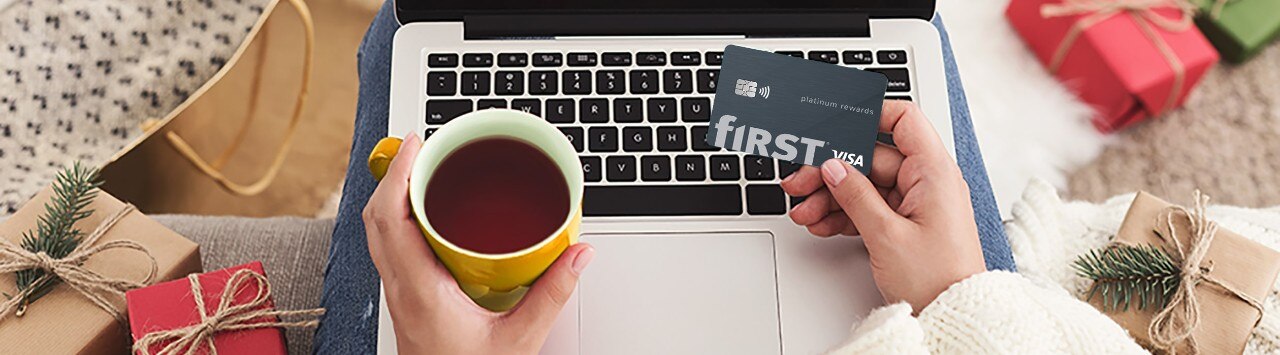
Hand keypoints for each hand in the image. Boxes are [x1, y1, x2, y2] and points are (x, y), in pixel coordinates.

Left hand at [363, 134, 595, 353]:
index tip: (419, 142)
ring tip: (427, 172)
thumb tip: (578, 255)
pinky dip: (403, 221)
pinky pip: (392, 249)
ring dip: (397, 197)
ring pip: (379, 233)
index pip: (391, 217)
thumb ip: (551, 296)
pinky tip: (432, 217)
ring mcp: (398, 295)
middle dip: (397, 174)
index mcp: (418, 291)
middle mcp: (399, 289)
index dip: (400, 172)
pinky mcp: (406, 301)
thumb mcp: (520, 341)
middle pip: (376, 217)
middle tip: (425, 147)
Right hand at [780, 101, 984, 312]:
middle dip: (831, 171)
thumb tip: (832, 167)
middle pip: (871, 158)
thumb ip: (856, 195)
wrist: (954, 318)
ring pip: (864, 185)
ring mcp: (915, 203)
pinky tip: (820, 224)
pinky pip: (869, 207)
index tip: (834, 122)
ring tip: (805, 212)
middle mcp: (926, 182)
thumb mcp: (887, 235)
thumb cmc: (938, 280)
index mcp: (933, 173)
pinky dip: (843, 214)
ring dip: (831, 197)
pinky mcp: (905, 224)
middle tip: (800, 183)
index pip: (903, 120)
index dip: (868, 115)